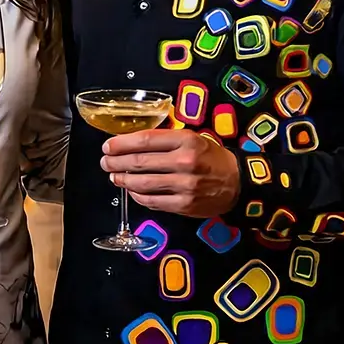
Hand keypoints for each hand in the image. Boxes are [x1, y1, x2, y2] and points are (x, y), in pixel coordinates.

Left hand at [101, 129, 239, 217]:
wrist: (237, 182)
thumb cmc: (210, 157)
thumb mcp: (192, 139)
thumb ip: (165, 140)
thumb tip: (130, 143)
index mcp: (186, 141)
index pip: (145, 140)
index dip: (122, 143)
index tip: (108, 146)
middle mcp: (184, 162)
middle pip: (139, 162)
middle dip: (116, 162)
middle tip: (105, 162)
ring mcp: (184, 185)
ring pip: (142, 183)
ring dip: (123, 180)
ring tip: (114, 176)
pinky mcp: (184, 205)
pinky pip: (152, 201)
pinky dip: (137, 196)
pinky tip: (131, 190)